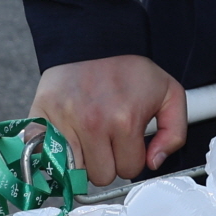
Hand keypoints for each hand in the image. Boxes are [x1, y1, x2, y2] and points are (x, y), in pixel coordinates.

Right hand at [29, 55, 185, 183]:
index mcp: (125, 121)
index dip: (131, 158)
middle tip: (107, 140)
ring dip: (82, 160)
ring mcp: (64, 122)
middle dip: (107, 162)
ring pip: (74, 171)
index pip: (129, 170)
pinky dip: (52, 153)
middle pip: (100, 176)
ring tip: (88, 139)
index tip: (128, 142)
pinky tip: (65, 140)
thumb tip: (154, 163)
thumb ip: (174, 132)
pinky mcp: (41, 117)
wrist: (95, 39)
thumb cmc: (129, 68)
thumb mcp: (168, 92)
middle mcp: (92, 125)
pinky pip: (42, 154)